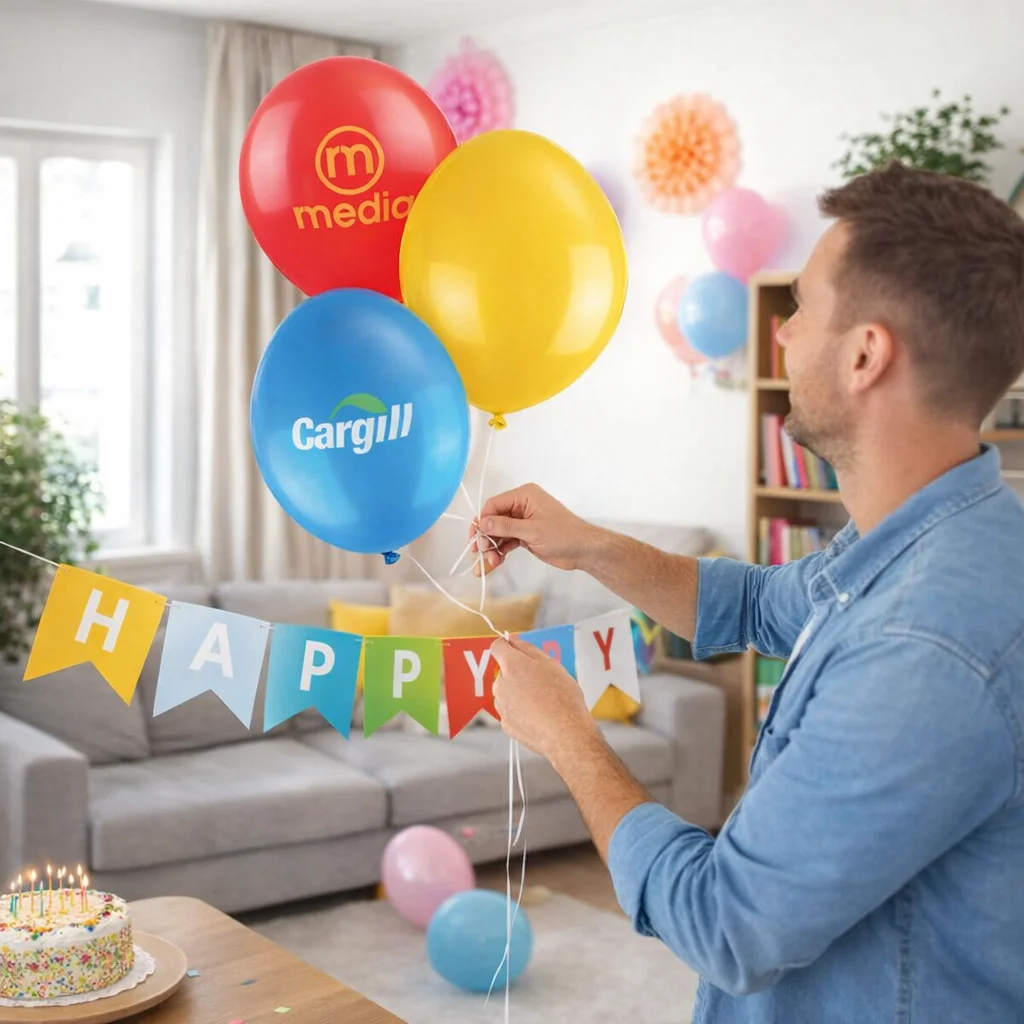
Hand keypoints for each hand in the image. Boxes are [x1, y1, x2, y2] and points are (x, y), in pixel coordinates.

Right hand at [471, 483, 599, 575]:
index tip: (475, 538)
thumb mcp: (532, 531)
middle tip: (480, 554)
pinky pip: (507, 541)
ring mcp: (523, 521)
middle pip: (494, 519)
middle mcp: (521, 506)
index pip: (494, 505)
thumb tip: (482, 522)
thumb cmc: (563, 535)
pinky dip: (500, 551)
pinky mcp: (525, 535)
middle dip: (486, 538)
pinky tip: (495, 563)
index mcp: (524, 496)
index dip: (482, 521)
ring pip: (499, 533)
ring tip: (488, 564)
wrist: (583, 551)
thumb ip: (505, 526)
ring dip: (491, 548)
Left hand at [490, 635, 600, 763]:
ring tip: (542, 702)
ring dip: (518, 693)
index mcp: (512, 666)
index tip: (514, 648)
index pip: (497, 647)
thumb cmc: (563, 698)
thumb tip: (513, 639)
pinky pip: (510, 712)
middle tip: (540, 681)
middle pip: (503, 672)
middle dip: (517, 674)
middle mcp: (501, 685)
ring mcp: (501, 706)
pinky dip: (520, 712)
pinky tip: (538, 716)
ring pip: (506, 693)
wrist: (566, 734)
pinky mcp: (506, 725)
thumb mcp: (551, 665)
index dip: (506, 645)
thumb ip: (528, 649)